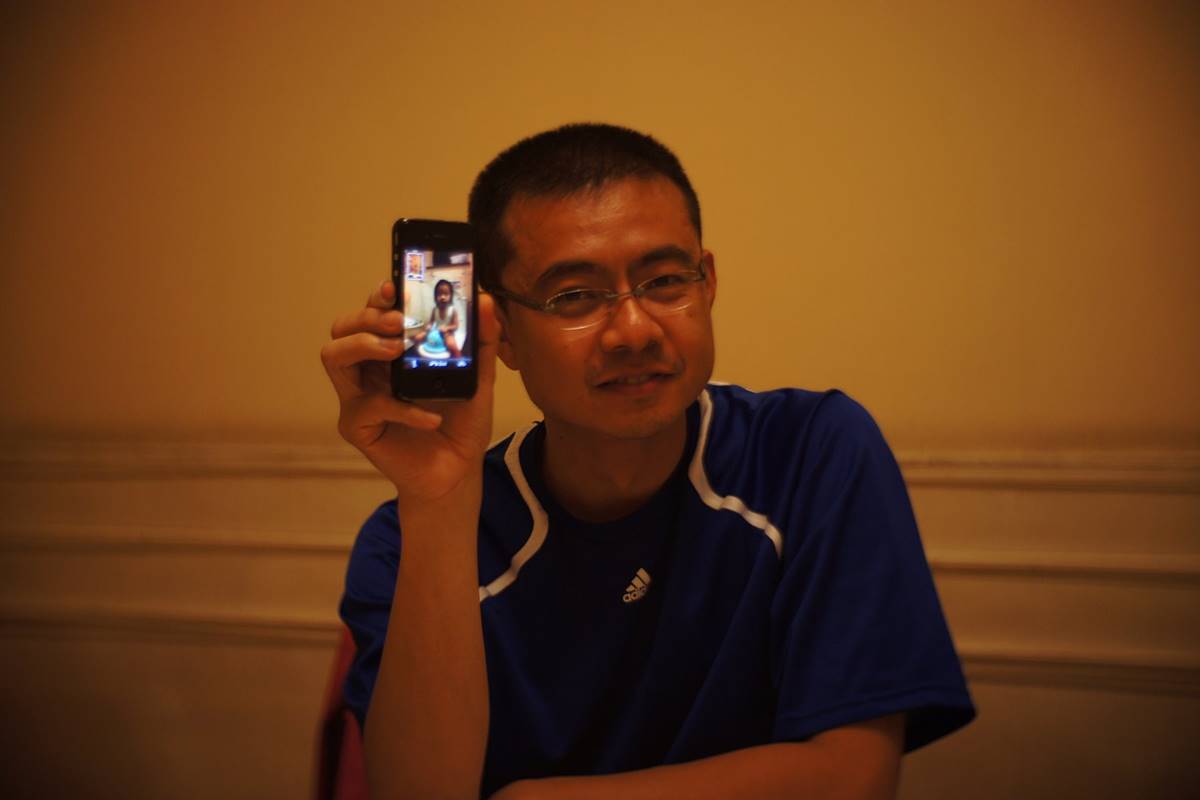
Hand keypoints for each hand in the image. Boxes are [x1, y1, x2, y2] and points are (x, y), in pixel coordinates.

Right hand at [320, 280, 499, 504]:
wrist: (458, 469)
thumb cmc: (461, 422)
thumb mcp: (478, 377)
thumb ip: (481, 340)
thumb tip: (486, 300)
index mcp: (391, 351)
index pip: (372, 312)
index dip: (377, 296)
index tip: (395, 287)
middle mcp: (368, 369)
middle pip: (342, 327)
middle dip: (366, 317)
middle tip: (399, 323)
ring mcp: (358, 397)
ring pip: (333, 356)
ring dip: (362, 346)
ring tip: (396, 351)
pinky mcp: (357, 426)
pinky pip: (368, 407)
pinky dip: (402, 409)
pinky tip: (431, 418)